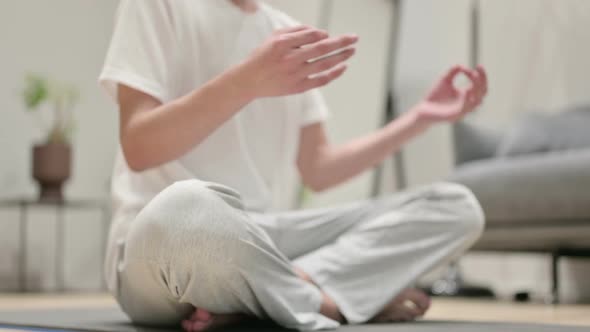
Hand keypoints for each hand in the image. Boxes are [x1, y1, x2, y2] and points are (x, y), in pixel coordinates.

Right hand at [237, 25, 357, 97]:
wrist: (250, 81)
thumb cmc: (263, 56)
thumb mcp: (274, 37)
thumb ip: (296, 31)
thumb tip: (320, 33)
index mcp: (282, 43)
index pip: (311, 35)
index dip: (323, 34)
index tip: (328, 36)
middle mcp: (290, 58)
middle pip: (322, 48)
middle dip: (341, 42)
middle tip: (355, 38)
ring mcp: (295, 74)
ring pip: (324, 64)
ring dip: (341, 56)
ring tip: (352, 50)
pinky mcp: (298, 87)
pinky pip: (321, 80)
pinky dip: (334, 73)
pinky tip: (343, 67)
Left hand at [413, 65, 487, 123]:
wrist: (423, 109)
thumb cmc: (434, 96)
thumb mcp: (444, 80)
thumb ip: (452, 72)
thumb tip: (460, 65)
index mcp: (467, 96)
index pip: (480, 85)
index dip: (481, 75)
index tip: (476, 66)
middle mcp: (467, 103)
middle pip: (482, 92)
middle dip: (482, 80)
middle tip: (477, 70)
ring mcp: (462, 110)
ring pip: (477, 101)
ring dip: (477, 89)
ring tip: (474, 77)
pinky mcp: (455, 116)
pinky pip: (465, 108)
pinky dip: (467, 99)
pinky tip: (466, 90)